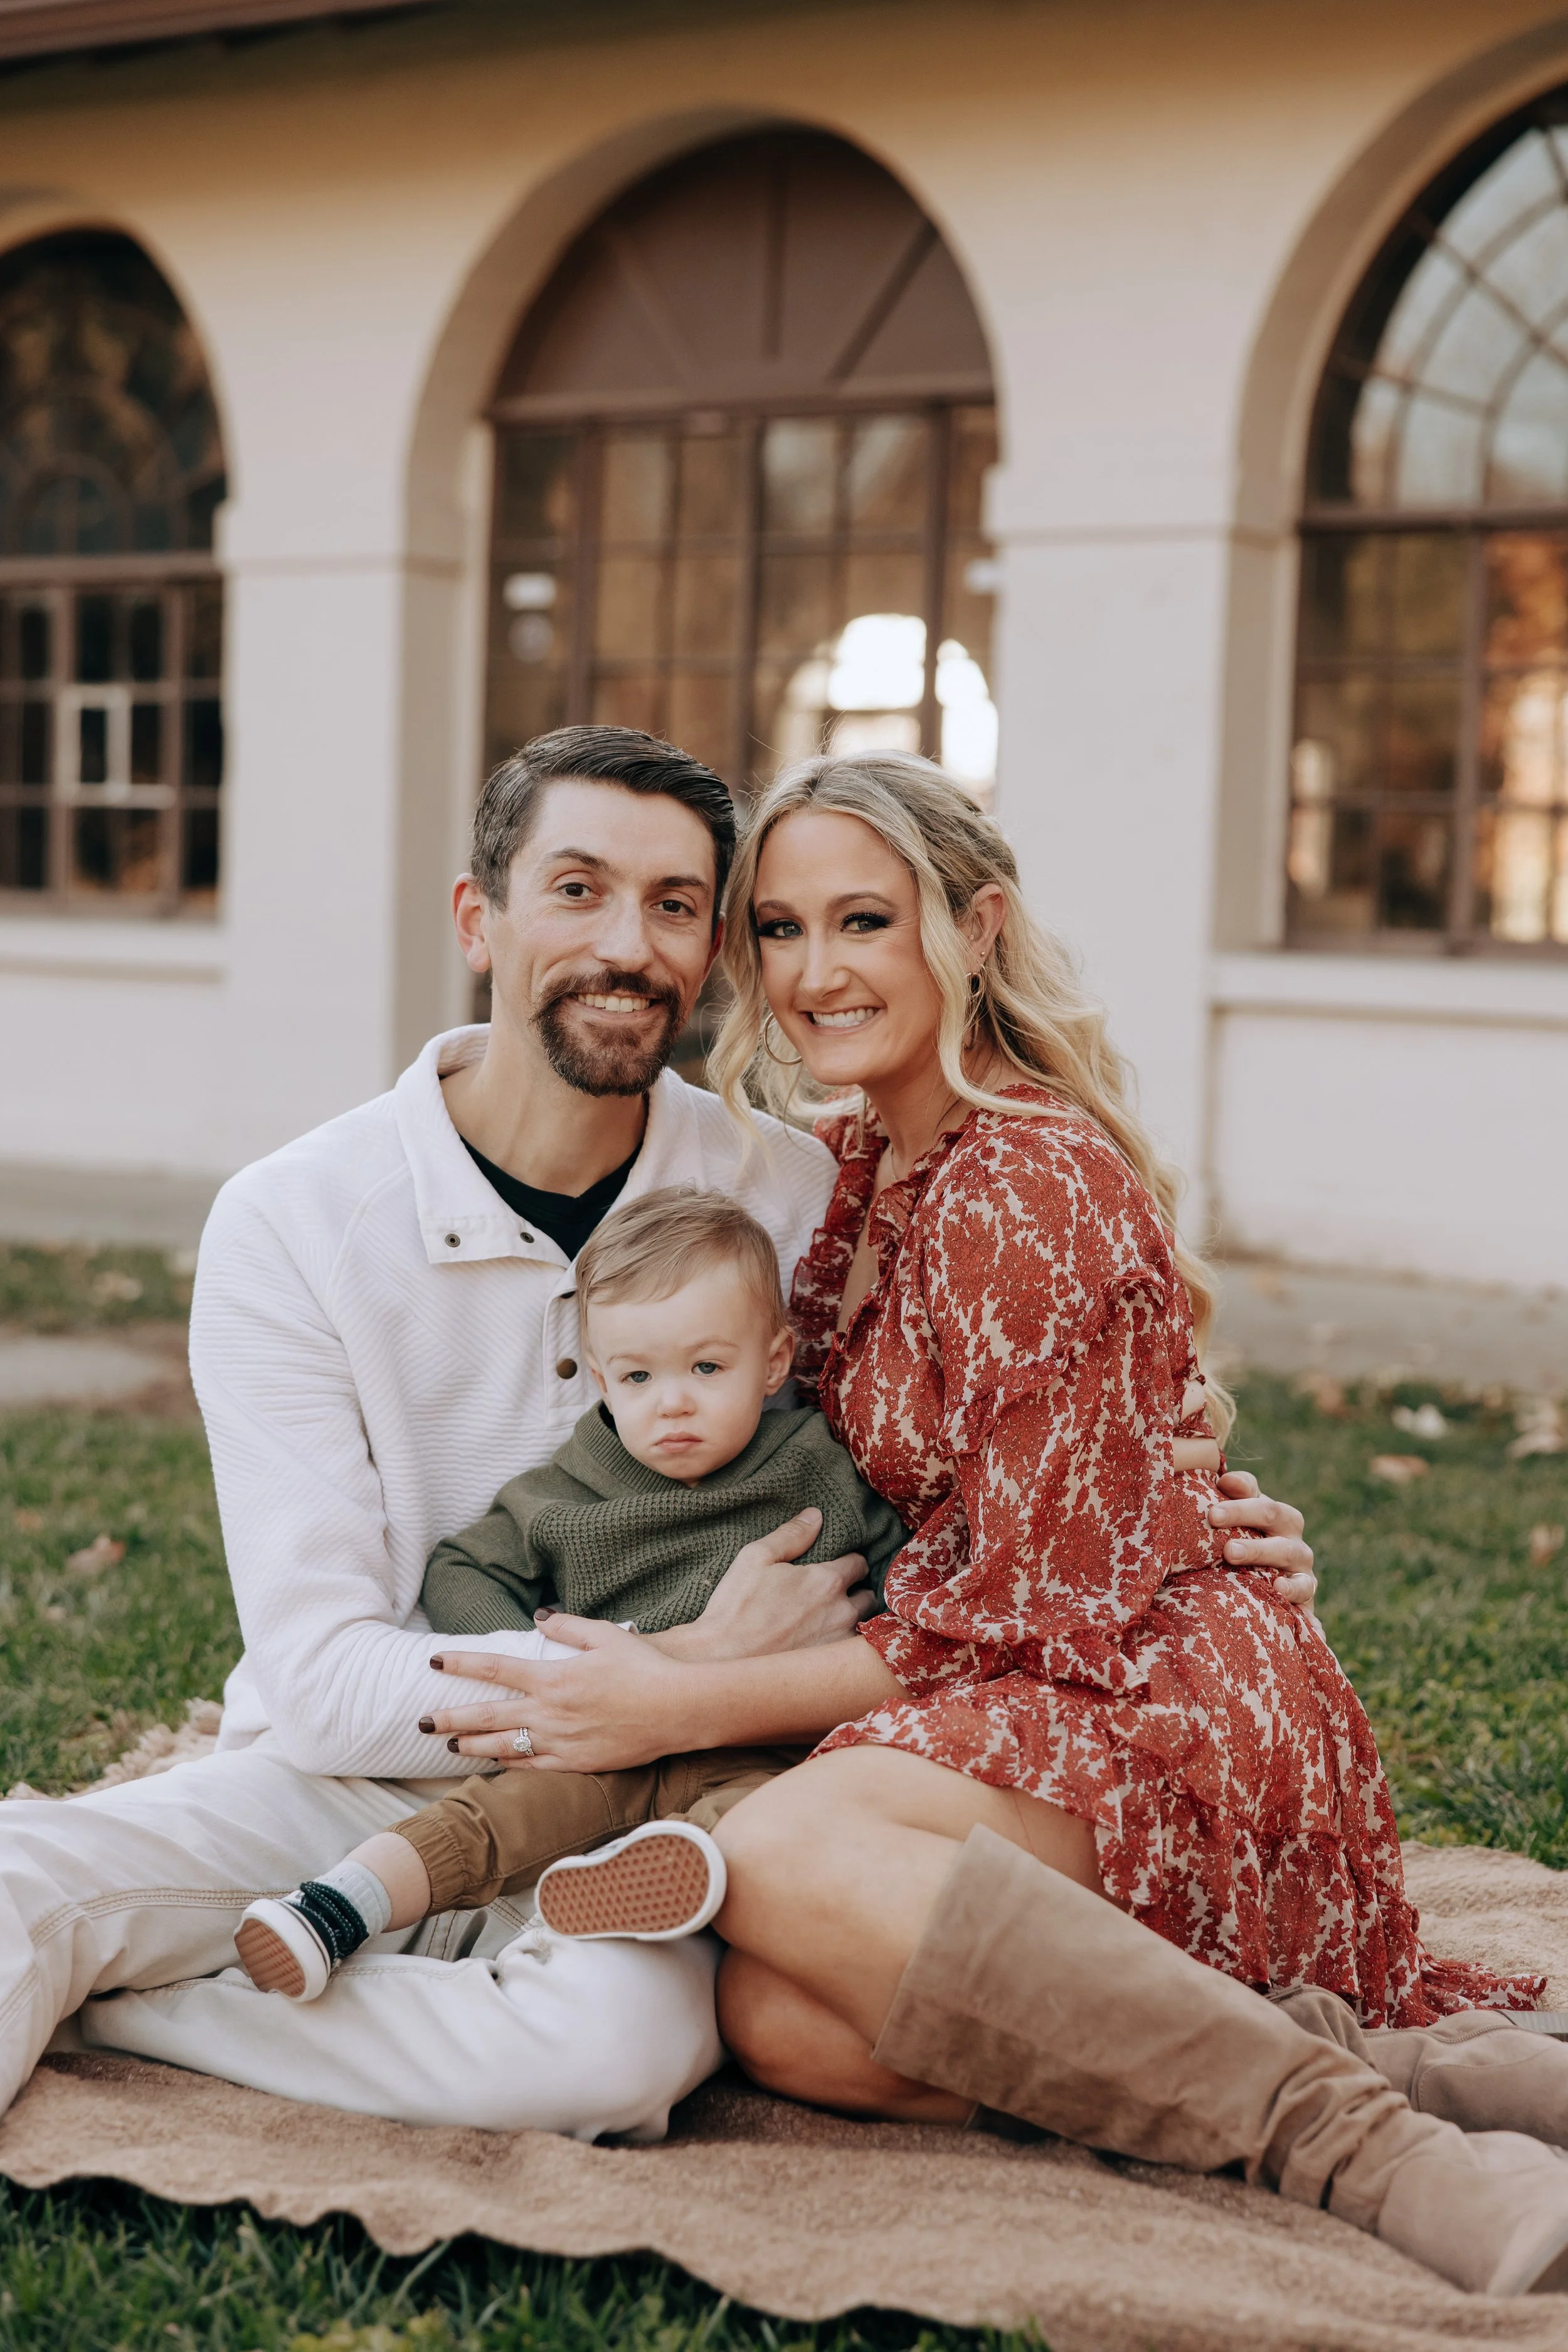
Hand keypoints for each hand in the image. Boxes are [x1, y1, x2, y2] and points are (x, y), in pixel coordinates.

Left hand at [422, 1621, 695, 1772]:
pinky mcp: (577, 1763)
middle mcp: (549, 1713)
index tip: (434, 1661)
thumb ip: (567, 1627)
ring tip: (449, 1745)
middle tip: (421, 1722)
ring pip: (504, 1747)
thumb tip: (539, 1617)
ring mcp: (561, 1742)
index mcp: (553, 1677)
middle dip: (450, 1718)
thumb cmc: (644, 1668)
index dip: (462, 1663)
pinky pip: (533, 1767)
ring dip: (473, 1745)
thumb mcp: (605, 1635)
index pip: (495, 1669)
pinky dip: (509, 1764)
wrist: (678, 1709)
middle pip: (488, 1716)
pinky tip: (494, 1763)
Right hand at [655, 1509, 875, 1661]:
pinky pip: (848, 1652)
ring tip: (830, 1620)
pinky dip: (841, 1645)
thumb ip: (791, 1535)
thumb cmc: (736, 1607)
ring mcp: (839, 1642)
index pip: (858, 1563)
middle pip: (867, 1596)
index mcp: (827, 1580)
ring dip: (851, 1619)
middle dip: (855, 1591)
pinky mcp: (831, 1668)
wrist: (722, 1659)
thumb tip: (815, 1515)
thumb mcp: (756, 1557)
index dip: (849, 1562)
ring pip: (861, 1625)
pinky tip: (823, 1644)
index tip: (838, 1565)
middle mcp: (841, 1611)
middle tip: (835, 1594)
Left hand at [1209, 1473, 1316, 1615]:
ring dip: (1259, 1550)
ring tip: (1231, 1553)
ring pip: (1287, 1550)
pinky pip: (1304, 1588)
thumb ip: (1227, 1505)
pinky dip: (1293, 1588)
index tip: (1218, 1486)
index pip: (1253, 1490)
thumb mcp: (1231, 1531)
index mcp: (1270, 1511)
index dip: (1238, 1486)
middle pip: (1272, 1513)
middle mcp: (1289, 1531)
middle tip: (1213, 1517)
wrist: (1268, 1596)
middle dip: (1242, 1512)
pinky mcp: (1306, 1590)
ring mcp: (1300, 1561)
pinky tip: (1278, 1588)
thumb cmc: (1242, 1555)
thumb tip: (1225, 1480)